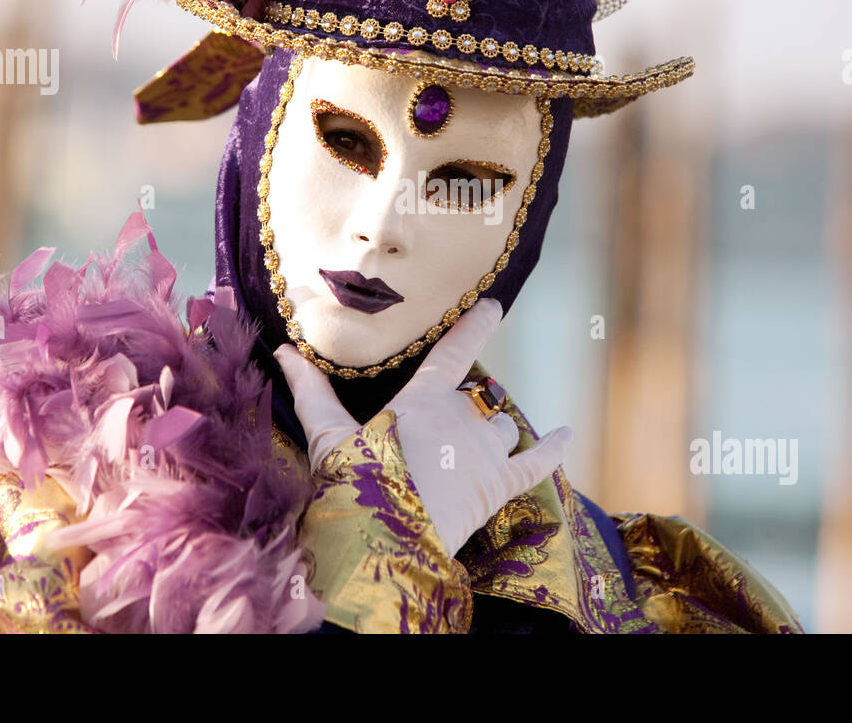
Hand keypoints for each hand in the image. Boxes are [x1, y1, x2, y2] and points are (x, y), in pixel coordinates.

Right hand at [274, 299, 572, 557]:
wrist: (383, 547)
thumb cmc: (352, 487)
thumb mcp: (328, 437)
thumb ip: (312, 392)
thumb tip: (285, 352)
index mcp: (424, 399)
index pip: (455, 350)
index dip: (476, 325)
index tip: (493, 304)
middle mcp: (462, 418)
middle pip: (475, 401)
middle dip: (462, 412)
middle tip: (437, 436)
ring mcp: (485, 453)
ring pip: (500, 429)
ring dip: (490, 435)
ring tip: (466, 454)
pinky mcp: (499, 488)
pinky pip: (536, 463)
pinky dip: (552, 449)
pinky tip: (566, 435)